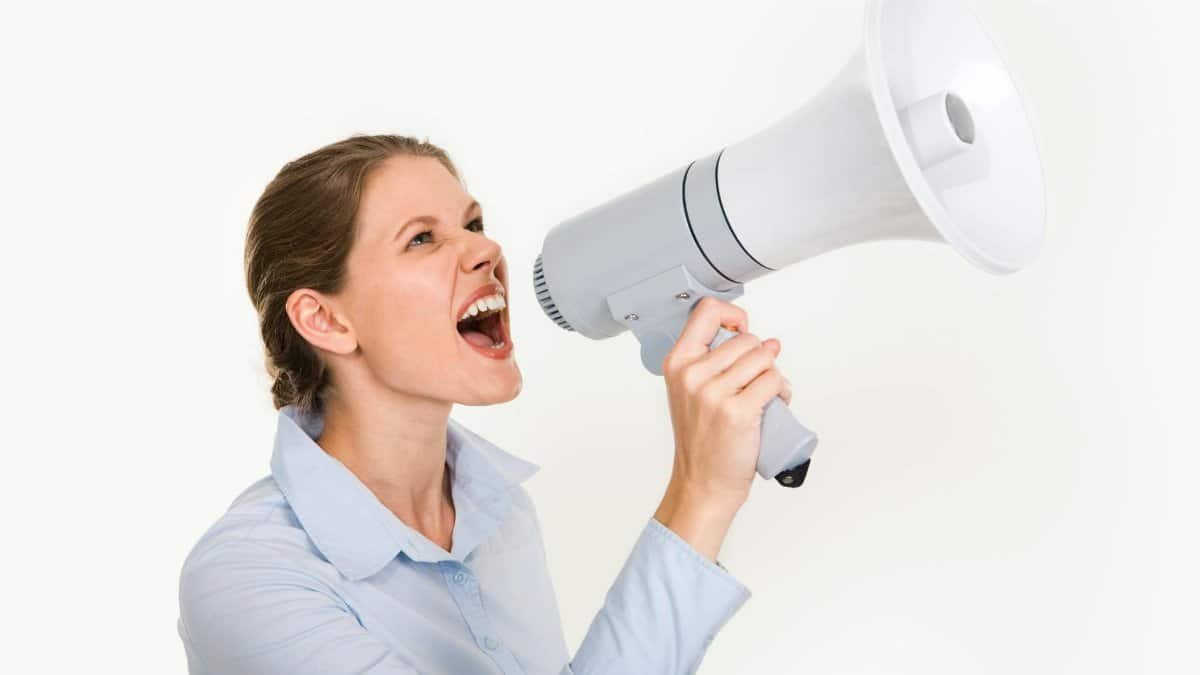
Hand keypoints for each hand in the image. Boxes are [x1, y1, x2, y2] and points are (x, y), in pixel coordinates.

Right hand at [653, 297, 791, 559]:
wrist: (702, 484)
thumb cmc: (701, 441)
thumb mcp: (691, 392)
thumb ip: (712, 362)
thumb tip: (764, 341)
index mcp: (678, 363)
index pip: (707, 311)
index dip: (734, 315)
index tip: (742, 330)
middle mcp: (692, 375)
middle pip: (746, 339)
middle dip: (761, 356)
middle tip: (757, 379)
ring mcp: (714, 393)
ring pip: (764, 358)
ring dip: (774, 374)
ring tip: (768, 393)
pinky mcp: (738, 411)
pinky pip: (774, 381)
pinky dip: (783, 390)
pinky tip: (777, 402)